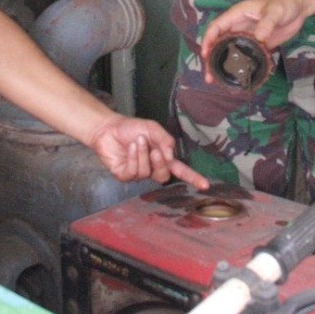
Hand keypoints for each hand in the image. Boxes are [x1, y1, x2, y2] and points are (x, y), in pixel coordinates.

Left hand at [88, 117, 209, 188]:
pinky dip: (133, 157)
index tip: (205, 185)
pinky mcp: (124, 175)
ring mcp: (138, 173)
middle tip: (155, 150)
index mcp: (162, 158)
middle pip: (164, 176)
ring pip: (147, 172)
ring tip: (138, 140)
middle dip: (161, 164)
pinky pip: (133, 172)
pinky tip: (130, 147)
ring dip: (143, 154)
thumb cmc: (132, 128)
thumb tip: (171, 156)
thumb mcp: (152, 129)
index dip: (193, 178)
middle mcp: (151, 169)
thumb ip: (165, 140)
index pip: (180, 171)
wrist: (109, 128)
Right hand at [198, 0, 309, 80]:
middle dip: (212, 59)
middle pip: (219, 43)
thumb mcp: (275, 11)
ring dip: (224, 65)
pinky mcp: (259, 44)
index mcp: (237, 15)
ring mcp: (248, 36)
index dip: (208, 40)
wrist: (299, 5)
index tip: (205, 55)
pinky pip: (246, 56)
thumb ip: (267, 23)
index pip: (216, 27)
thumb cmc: (284, 2)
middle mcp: (239, 26)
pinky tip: (239, 77)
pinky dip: (241, 65)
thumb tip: (258, 38)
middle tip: (210, 76)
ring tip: (219, 80)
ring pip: (231, 51)